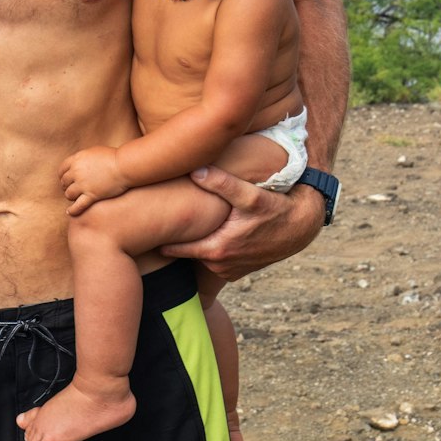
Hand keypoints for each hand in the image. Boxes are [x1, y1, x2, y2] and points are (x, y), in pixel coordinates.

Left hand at [59, 145, 127, 215]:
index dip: (63, 175)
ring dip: (70, 196)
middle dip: (67, 186)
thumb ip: (83, 159)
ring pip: (69, 194)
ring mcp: (83, 184)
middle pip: (64, 182)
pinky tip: (70, 212)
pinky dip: (72, 210)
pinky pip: (77, 206)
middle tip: (71, 189)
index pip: (62, 169)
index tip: (66, 180)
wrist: (124, 166)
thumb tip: (79, 163)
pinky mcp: (91, 195)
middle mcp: (77, 171)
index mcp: (77, 159)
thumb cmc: (113, 157)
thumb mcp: (93, 152)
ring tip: (74, 198)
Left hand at [162, 166, 325, 281]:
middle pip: (186, 251)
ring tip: (174, 223)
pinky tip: (202, 231)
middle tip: (152, 220)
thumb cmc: (275, 209)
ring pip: (199, 256)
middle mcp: (220, 265)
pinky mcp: (236, 269)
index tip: (139, 227)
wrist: (301, 226)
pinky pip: (213, 260)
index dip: (158, 237)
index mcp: (217, 250)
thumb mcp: (250, 195)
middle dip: (173, 238)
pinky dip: (207, 247)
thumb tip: (194, 170)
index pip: (174, 248)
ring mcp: (229, 270)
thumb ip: (222, 184)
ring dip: (192, 242)